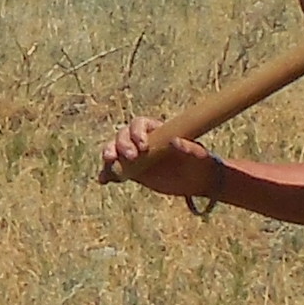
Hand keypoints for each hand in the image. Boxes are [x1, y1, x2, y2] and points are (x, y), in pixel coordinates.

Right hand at [101, 115, 216, 196]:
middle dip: (121, 144)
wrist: (199, 180)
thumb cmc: (200, 162)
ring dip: (109, 154)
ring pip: (115, 151)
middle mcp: (142, 140)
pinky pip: (115, 171)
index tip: (143, 146)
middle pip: (123, 136)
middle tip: (131, 157)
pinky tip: (103, 179)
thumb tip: (174, 141)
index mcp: (157, 130)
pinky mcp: (132, 172)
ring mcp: (136, 156)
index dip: (136, 132)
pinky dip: (107, 174)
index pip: (139, 124)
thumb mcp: (198, 154)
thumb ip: (188, 147)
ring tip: (110, 163)